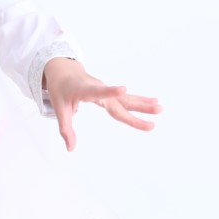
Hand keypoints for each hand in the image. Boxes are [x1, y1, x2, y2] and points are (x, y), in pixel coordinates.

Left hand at [42, 57, 161, 151]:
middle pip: (119, 100)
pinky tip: (154, 101)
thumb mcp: (59, 108)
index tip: (124, 88)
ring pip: (126, 98)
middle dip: (138, 106)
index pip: (98, 91)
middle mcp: (99, 88)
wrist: (64, 70)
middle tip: (157, 110)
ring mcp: (106, 89)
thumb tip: (70, 149)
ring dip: (143, 102)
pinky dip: (139, 100)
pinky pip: (126, 98)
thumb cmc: (61, 89)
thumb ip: (65, 128)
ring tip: (160, 107)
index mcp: (84, 90)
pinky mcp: (110, 93)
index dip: (110, 90)